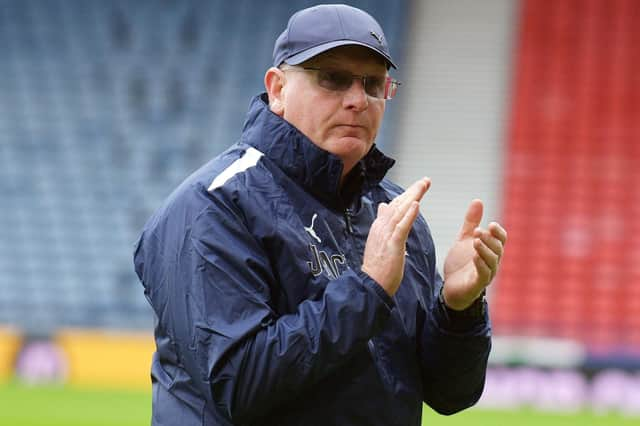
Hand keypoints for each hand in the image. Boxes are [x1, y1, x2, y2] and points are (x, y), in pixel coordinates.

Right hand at [362, 178, 430, 295]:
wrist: (371, 284)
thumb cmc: (377, 267)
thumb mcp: (379, 241)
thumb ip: (383, 224)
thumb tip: (383, 207)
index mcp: (379, 227)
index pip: (393, 206)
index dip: (406, 195)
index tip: (417, 186)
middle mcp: (381, 227)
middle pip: (398, 204)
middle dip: (412, 191)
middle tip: (426, 180)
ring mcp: (386, 235)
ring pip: (400, 211)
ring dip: (413, 197)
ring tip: (423, 186)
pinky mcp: (393, 244)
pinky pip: (402, 227)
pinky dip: (409, 215)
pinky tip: (416, 205)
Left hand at [442, 200, 506, 309]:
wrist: (450, 289)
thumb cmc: (460, 264)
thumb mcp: (464, 240)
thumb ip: (471, 222)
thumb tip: (478, 200)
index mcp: (490, 251)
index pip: (501, 239)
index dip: (498, 232)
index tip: (491, 224)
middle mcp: (492, 262)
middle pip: (498, 249)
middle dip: (489, 239)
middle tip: (478, 230)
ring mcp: (486, 274)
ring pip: (492, 261)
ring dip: (485, 249)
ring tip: (476, 240)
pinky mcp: (477, 285)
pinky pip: (483, 274)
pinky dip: (480, 264)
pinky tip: (474, 256)